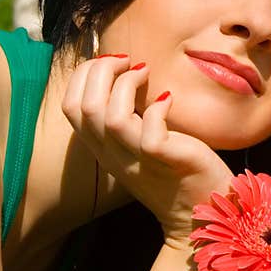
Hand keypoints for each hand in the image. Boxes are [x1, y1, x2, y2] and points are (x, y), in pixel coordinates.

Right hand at [62, 55, 232, 246]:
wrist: (200, 210)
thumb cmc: (174, 166)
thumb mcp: (139, 142)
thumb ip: (127, 116)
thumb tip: (123, 74)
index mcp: (102, 148)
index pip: (70, 107)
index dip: (82, 75)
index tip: (110, 61)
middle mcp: (113, 155)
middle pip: (84, 106)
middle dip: (100, 71)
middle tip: (126, 60)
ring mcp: (138, 160)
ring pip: (110, 117)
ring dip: (125, 84)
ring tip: (144, 71)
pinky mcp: (165, 161)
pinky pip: (150, 132)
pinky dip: (158, 108)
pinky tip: (169, 99)